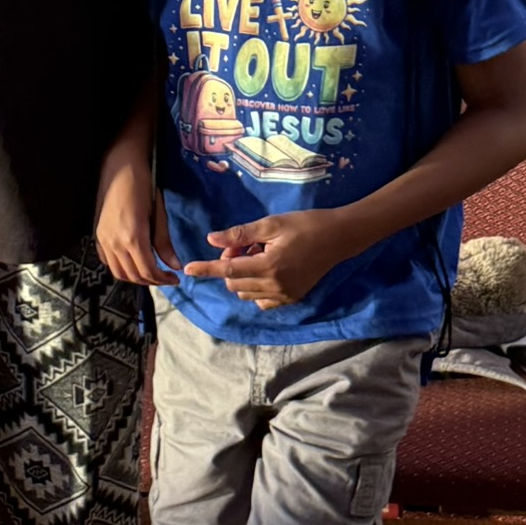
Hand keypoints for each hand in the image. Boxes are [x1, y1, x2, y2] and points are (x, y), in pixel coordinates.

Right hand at [95, 154, 179, 285]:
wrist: (119, 167)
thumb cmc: (143, 186)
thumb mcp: (158, 214)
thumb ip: (163, 242)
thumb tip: (174, 266)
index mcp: (133, 237)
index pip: (147, 270)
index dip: (162, 279)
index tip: (175, 278)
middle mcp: (115, 243)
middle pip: (133, 276)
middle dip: (151, 281)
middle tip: (166, 278)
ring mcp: (103, 241)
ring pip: (119, 273)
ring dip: (136, 277)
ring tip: (150, 273)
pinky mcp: (97, 236)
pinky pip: (108, 262)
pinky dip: (121, 268)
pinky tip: (133, 263)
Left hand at [185, 210, 354, 309]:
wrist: (339, 237)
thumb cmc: (306, 224)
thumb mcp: (272, 223)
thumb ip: (240, 234)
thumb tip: (212, 240)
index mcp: (269, 266)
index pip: (228, 271)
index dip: (206, 269)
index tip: (186, 270)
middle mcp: (275, 286)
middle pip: (234, 283)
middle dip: (230, 264)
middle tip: (243, 245)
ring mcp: (285, 296)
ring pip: (246, 292)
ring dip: (242, 276)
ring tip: (258, 254)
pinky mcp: (292, 298)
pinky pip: (262, 300)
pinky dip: (255, 288)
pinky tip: (266, 270)